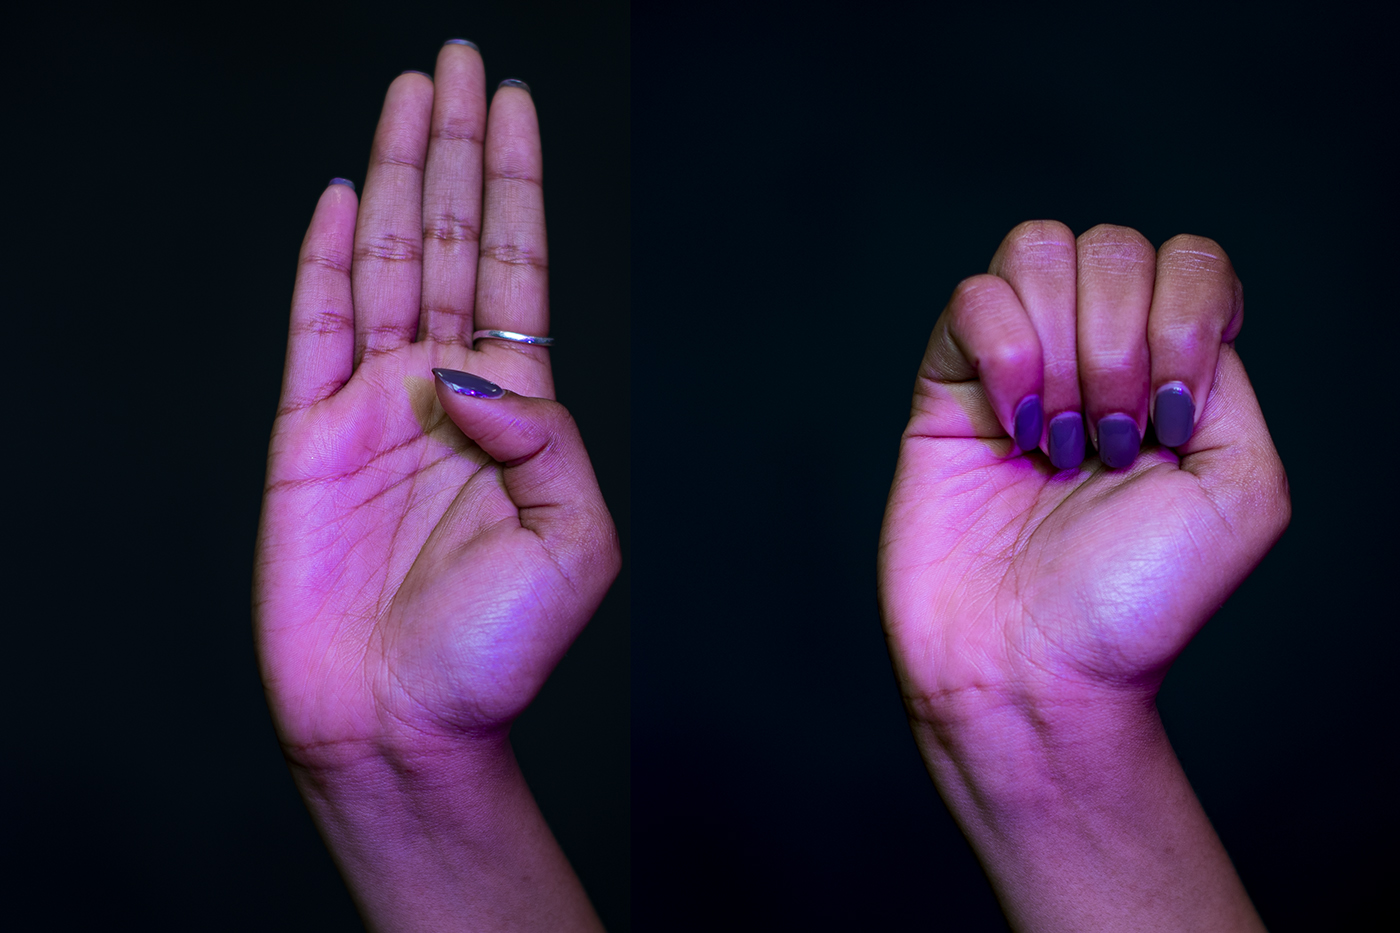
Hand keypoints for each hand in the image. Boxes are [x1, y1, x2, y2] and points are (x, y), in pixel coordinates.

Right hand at [254, 43, 616, 930]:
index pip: (519, 271)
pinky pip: (312, 328)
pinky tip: (344, 197)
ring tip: (408, 93)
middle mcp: (447, 395)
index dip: (517, 185)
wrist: (398, 722)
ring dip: (401, 176)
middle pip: (456, 243)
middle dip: (458, 151)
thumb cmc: (494, 651)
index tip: (513, 106)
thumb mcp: (572, 544)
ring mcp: (374, 410)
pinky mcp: (307, 438)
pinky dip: (325, 260)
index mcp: (518, 412)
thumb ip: (550, 441)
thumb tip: (479, 369)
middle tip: (458, 63)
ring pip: (390, 264)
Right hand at [878, 221, 1287, 931]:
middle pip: (1111, 247)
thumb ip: (1228, 380)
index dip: (1183, 316)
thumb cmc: (1132, 604)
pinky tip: (1011, 426)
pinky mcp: (946, 388)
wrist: (1027, 670)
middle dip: (1116, 344)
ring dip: (1059, 343)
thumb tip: (1166, 315)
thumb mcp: (1244, 493)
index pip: (1187, 262)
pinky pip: (970, 300)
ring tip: (1055, 439)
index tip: (1169, 418)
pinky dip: (1002, 350)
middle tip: (1107, 445)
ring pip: (1036, 251)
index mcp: (1172, 378)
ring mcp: (1016, 369)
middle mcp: (1095, 361)